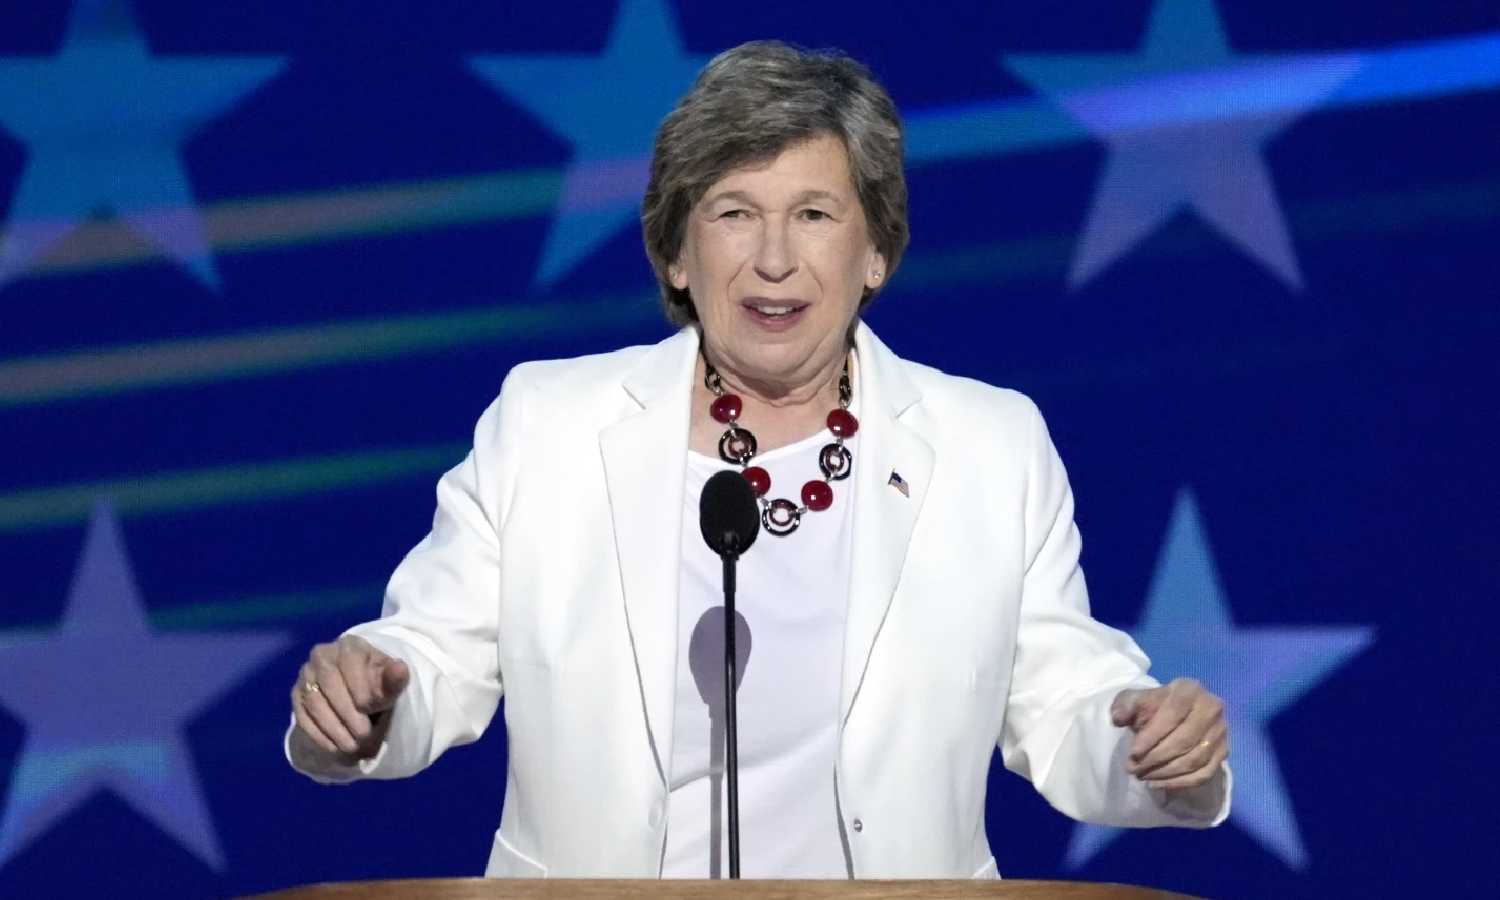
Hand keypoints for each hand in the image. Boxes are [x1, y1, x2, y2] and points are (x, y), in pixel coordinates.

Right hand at [290, 634, 409, 763]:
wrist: (357, 692)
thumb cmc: (376, 684)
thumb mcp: (390, 682)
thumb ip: (395, 678)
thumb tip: (400, 669)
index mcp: (349, 646)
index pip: (349, 662)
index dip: (360, 687)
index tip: (371, 708)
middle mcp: (322, 655)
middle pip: (329, 682)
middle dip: (347, 712)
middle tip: (364, 734)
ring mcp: (306, 675)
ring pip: (314, 702)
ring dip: (333, 728)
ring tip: (352, 745)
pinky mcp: (297, 696)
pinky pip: (302, 716)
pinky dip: (319, 734)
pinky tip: (334, 747)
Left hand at [1110, 677, 1227, 790]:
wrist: (1173, 715)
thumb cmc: (1152, 707)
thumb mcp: (1134, 700)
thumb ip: (1125, 706)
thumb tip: (1118, 718)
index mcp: (1189, 689)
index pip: (1172, 714)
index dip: (1151, 736)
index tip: (1132, 753)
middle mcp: (1212, 708)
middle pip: (1184, 740)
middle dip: (1154, 758)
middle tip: (1133, 769)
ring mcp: (1221, 732)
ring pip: (1194, 760)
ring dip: (1164, 773)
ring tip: (1142, 776)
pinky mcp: (1223, 752)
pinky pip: (1203, 774)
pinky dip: (1179, 783)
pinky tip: (1157, 784)